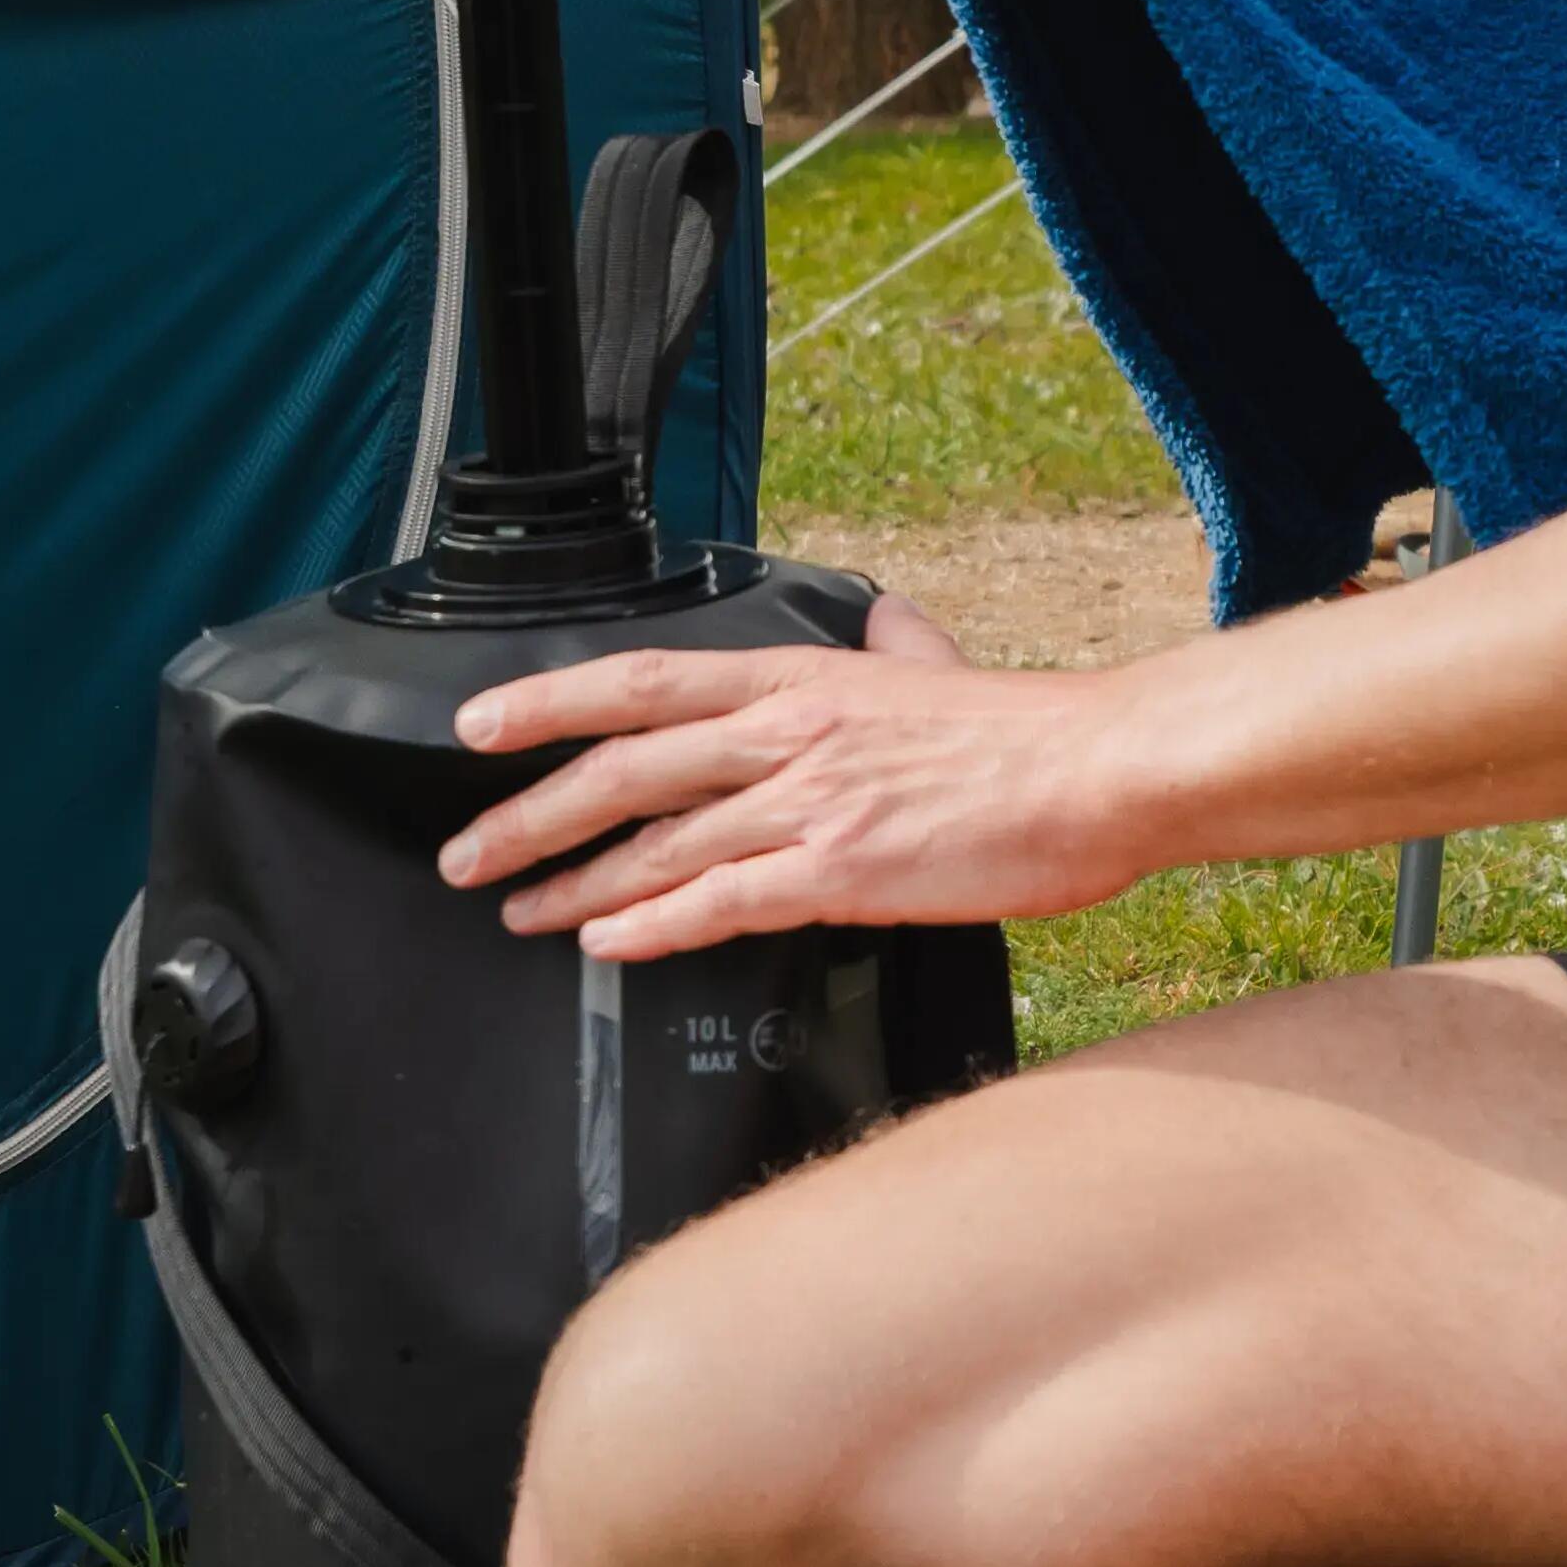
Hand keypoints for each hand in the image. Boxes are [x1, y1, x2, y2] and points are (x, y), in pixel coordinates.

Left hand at [440, 594, 1170, 957]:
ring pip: (657, 846)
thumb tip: (884, 622)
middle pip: (624, 770)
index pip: (643, 681)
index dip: (548, 701)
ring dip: (573, 884)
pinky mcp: (838, 874)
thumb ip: (894, 647)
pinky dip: (650, 926)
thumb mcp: (937, 664)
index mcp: (802, 680)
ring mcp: (809, 804)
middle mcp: (788, 735)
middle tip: (469, 854)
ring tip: (520, 912)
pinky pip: (717, 903)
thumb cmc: (1027, 735)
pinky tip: (607, 943)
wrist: (1098, 773)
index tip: (479, 727)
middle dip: (530, 815)